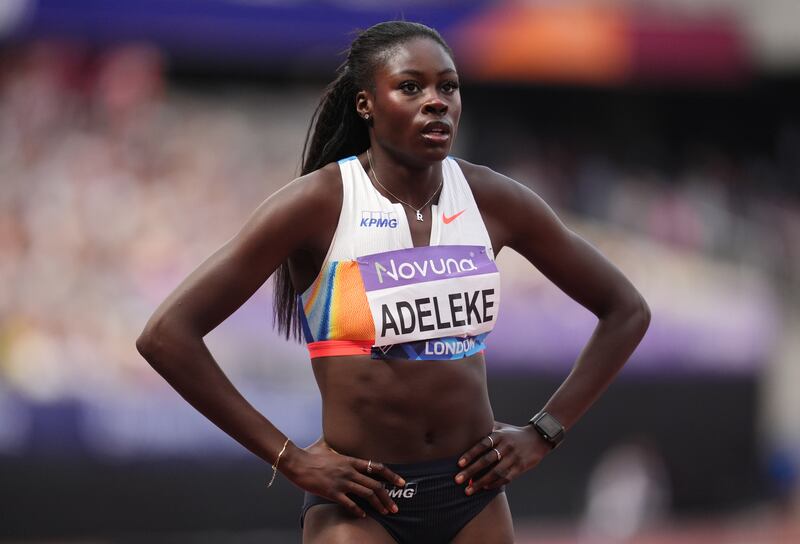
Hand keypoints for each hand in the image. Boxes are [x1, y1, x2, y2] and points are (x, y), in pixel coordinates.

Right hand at [283, 436, 405, 517]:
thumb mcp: (325, 445)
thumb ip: (333, 444)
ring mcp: (342, 482)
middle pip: (375, 484)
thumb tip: (332, 436)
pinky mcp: (332, 492)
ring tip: (385, 512)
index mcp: (350, 460)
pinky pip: (350, 503)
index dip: (391, 475)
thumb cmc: (310, 454)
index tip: (401, 482)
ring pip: (367, 494)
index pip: (376, 467)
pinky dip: (358, 510)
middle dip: (388, 497)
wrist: (297, 462)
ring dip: (378, 505)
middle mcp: (349, 471)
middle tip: (395, 507)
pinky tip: (363, 515)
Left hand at [454, 421, 552, 494]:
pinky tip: (484, 488)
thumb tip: (467, 425)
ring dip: (481, 482)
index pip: (482, 445)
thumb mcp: (501, 427)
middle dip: (471, 471)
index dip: (470, 454)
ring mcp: (514, 457)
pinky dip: (495, 484)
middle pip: (486, 460)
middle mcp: (506, 446)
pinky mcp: (521, 467)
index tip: (459, 463)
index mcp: (499, 435)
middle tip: (457, 479)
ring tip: (468, 490)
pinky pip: (506, 478)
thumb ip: (486, 428)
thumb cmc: (513, 433)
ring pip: (496, 472)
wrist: (538, 438)